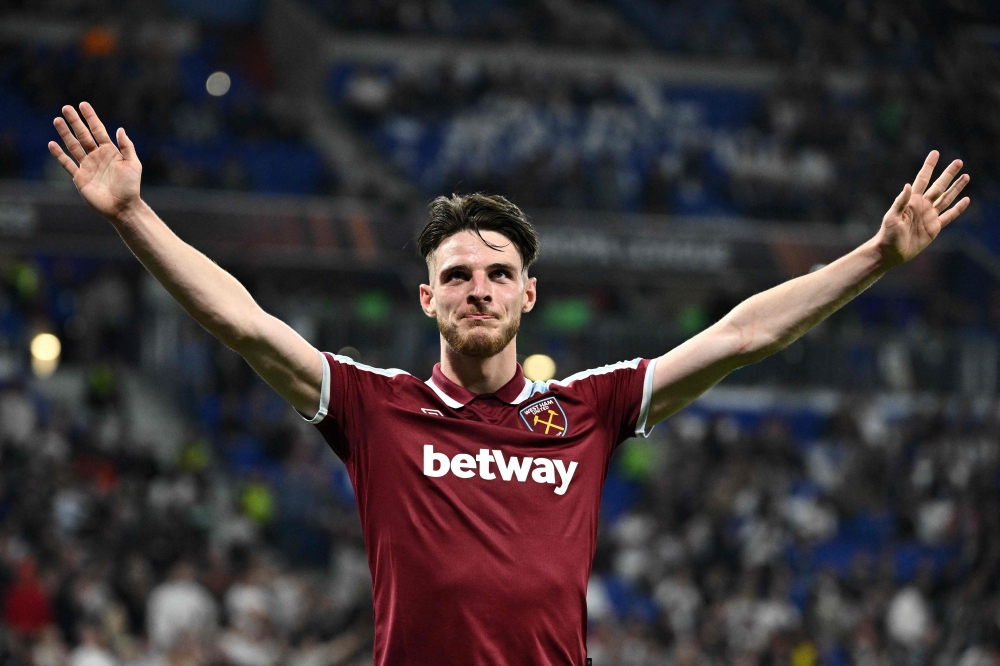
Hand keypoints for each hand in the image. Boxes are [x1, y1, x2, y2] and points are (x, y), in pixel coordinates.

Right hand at [48, 102, 142, 220]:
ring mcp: (87, 166)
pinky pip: (67, 163)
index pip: (98, 130)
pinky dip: (59, 154)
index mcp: (110, 151)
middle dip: (75, 121)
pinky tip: (52, 144)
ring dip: (65, 133)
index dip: (91, 117)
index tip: (83, 104)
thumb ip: (127, 147)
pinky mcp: (79, 177)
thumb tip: (120, 129)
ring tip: (57, 120)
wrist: (122, 207)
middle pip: (83, 135)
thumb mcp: (133, 164)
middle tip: (66, 107)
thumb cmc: (130, 186)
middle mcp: (97, 156)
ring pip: (73, 146)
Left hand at [876, 150, 969, 266]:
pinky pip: (949, 216)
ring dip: (956, 188)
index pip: (922, 179)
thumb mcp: (892, 217)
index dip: (929, 166)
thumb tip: (908, 185)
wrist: (891, 252)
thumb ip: (900, 202)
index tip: (935, 153)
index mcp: (912, 201)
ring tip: (966, 176)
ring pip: (946, 198)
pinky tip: (966, 200)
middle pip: (939, 186)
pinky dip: (958, 208)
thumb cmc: (887, 234)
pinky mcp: (934, 227)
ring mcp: (929, 216)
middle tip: (959, 162)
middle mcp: (922, 205)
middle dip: (948, 174)